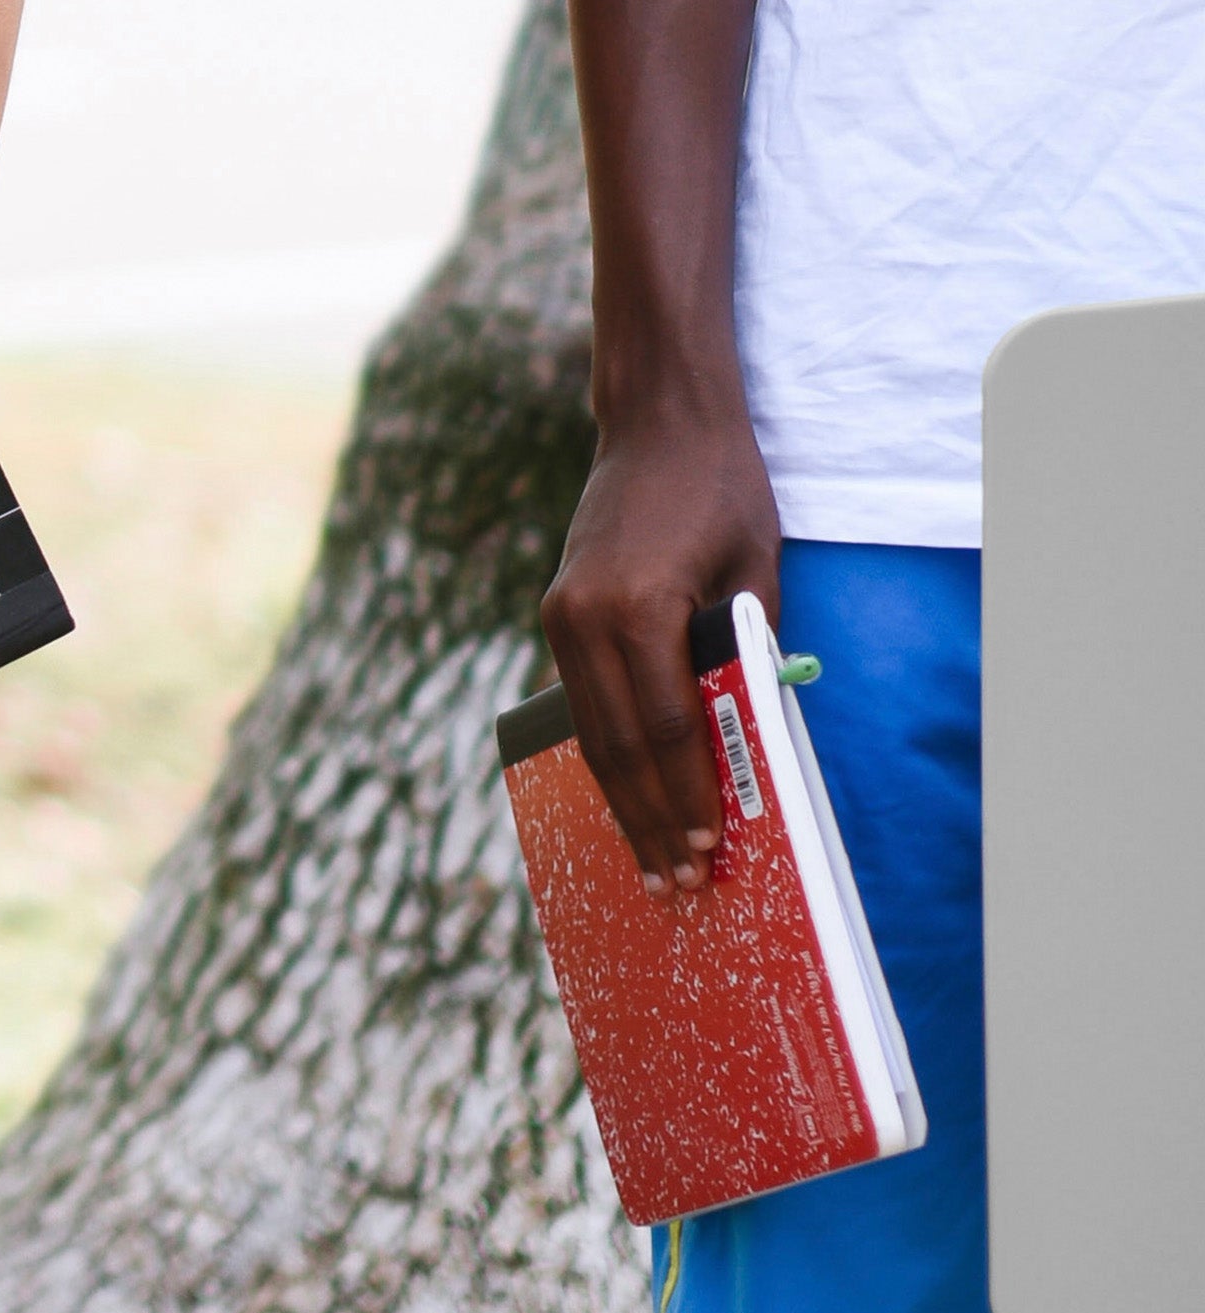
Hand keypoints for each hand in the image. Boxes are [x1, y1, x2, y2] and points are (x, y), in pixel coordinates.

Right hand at [539, 404, 782, 894]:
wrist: (657, 423)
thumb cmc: (723, 490)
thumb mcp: (755, 573)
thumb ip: (743, 655)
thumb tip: (748, 741)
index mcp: (637, 606)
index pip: (669, 725)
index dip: (688, 794)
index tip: (706, 852)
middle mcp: (584, 616)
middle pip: (619, 743)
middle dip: (650, 821)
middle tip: (675, 888)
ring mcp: (561, 614)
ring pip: (591, 730)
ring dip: (621, 801)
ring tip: (648, 863)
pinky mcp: (557, 611)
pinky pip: (582, 701)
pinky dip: (605, 755)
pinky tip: (625, 796)